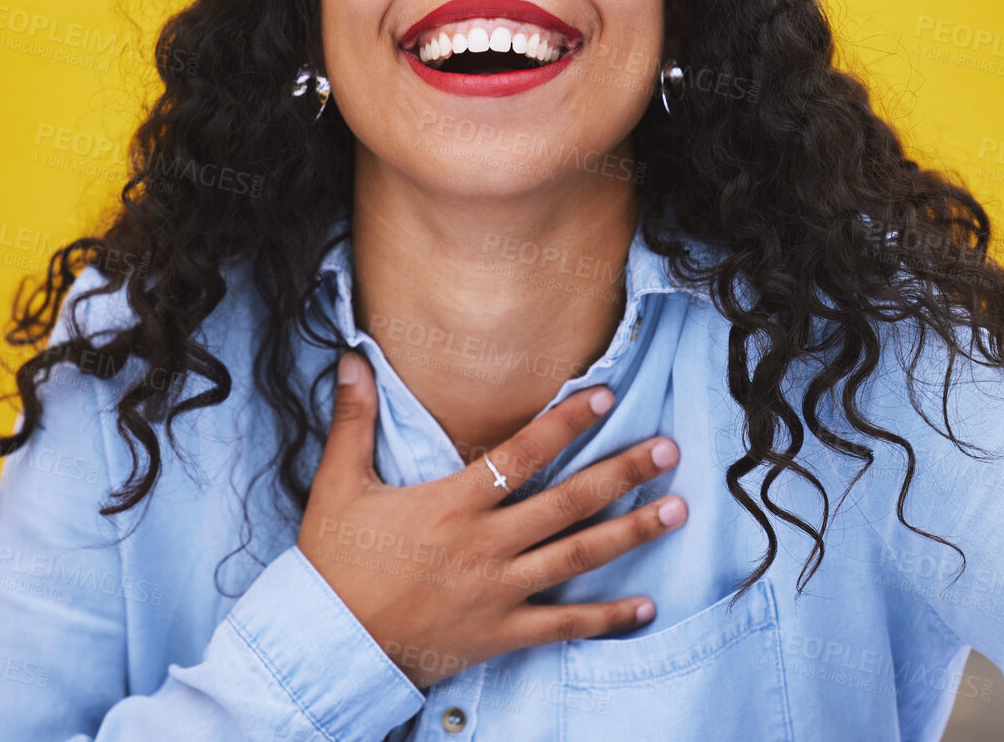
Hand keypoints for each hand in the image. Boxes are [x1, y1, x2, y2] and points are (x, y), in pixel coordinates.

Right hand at [296, 349, 686, 688]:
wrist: (327, 644)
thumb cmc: (333, 563)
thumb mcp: (339, 485)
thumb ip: (353, 420)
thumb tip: (352, 358)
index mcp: (452, 504)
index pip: (521, 453)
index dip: (566, 422)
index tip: (607, 396)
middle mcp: (484, 544)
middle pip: (568, 502)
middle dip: (622, 472)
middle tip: (669, 450)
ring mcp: (498, 591)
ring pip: (578, 557)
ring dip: (631, 533)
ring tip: (677, 511)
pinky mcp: (501, 633)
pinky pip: (564, 625)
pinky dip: (607, 619)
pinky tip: (646, 608)